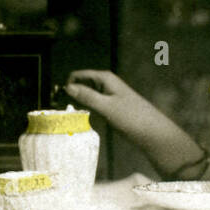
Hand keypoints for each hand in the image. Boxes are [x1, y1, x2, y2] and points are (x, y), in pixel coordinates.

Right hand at [64, 69, 204, 177]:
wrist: (154, 133)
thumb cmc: (132, 118)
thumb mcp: (107, 107)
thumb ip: (87, 96)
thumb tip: (67, 87)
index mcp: (106, 79)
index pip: (78, 75)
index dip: (67, 85)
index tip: (56, 99)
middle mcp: (107, 85)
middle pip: (82, 84)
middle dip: (71, 94)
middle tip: (60, 109)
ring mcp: (110, 97)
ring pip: (87, 96)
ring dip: (78, 103)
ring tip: (68, 116)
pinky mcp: (113, 109)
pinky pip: (94, 105)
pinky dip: (87, 110)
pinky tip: (82, 120)